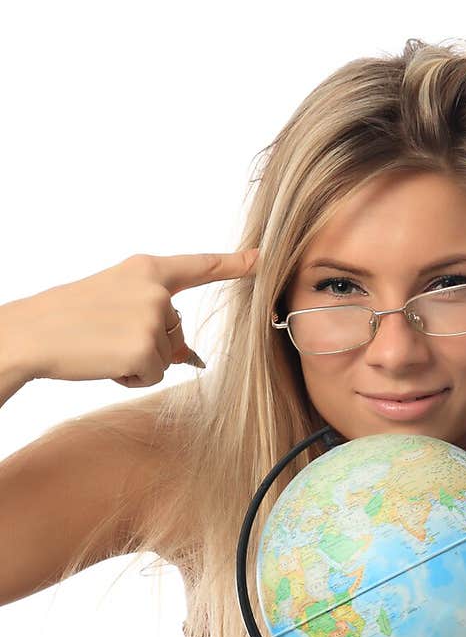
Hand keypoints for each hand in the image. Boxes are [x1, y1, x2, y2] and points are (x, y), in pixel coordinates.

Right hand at [8, 249, 259, 387]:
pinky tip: (105, 362)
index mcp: (147, 269)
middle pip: (177, 331)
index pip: (198, 266)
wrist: (32, 333)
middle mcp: (156, 290)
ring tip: (102, 347)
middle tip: (105, 335)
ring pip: (167, 357)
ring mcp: (154, 318)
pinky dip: (131, 378)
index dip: (234, 264)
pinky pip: (155, 375)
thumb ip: (155, 317)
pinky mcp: (147, 348)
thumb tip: (191, 357)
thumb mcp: (115, 302)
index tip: (263, 258)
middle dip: (148, 343)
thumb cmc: (69, 319)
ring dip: (138, 362)